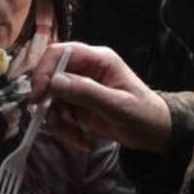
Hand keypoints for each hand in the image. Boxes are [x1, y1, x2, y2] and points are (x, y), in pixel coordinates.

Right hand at [31, 42, 170, 153]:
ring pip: (53, 99)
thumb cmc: (143, 114)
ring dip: (59, 121)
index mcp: (98, 59)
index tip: (39, 96)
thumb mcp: (117, 105)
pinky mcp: (78, 105)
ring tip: (78, 137)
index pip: (61, 53)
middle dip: (49, 100)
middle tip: (50, 118)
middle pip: (51, 76)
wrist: (155, 133)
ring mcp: (80, 87)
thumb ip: (86, 92)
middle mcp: (86, 69)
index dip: (45, 71)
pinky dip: (66, 129)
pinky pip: (60, 114)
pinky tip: (83, 140)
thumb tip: (54, 82)